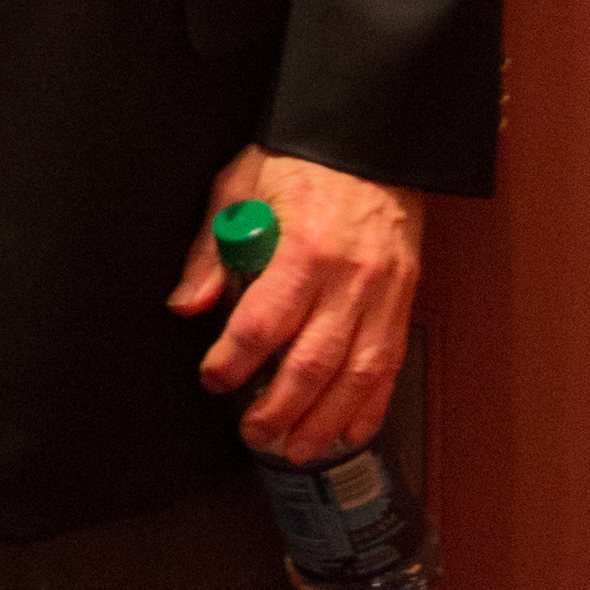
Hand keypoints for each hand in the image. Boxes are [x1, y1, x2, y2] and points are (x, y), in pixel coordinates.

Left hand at [168, 147, 421, 467]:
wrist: (371, 142)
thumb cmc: (303, 162)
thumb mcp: (241, 186)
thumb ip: (212, 251)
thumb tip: (187, 305)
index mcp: (303, 245)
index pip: (262, 322)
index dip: (233, 360)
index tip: (214, 377)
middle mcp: (347, 276)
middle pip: (310, 362)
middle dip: (277, 408)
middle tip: (251, 430)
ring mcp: (381, 293)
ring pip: (354, 376)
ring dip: (322, 422)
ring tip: (293, 447)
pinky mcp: (402, 301)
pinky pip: (388, 366)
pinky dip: (368, 407)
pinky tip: (345, 432)